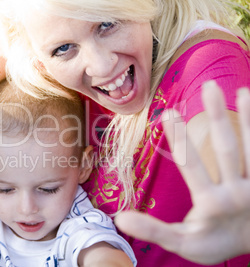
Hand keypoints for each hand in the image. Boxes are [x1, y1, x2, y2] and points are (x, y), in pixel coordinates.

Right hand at [115, 81, 249, 263]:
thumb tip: (120, 218)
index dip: (178, 138)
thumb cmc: (212, 242)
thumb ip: (153, 229)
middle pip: (227, 149)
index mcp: (211, 204)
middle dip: (216, 117)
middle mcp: (237, 192)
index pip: (191, 167)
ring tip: (242, 90)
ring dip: (248, 118)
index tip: (167, 112)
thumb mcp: (181, 243)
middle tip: (208, 87)